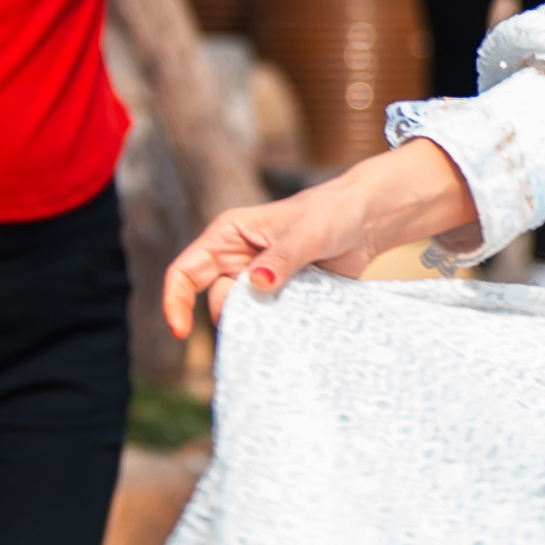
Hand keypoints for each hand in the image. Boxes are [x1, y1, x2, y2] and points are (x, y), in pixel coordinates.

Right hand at [163, 140, 477, 327]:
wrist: (369, 220)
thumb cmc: (333, 212)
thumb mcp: (307, 233)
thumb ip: (282, 259)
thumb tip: (257, 284)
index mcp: (228, 235)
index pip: (185, 271)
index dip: (175, 301)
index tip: (180, 332)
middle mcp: (238, 259)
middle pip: (216, 300)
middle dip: (233, 316)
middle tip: (267, 316)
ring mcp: (260, 279)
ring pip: (244, 314)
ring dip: (259, 324)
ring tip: (289, 316)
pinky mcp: (282, 295)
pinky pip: (269, 319)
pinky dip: (277, 328)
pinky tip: (294, 329)